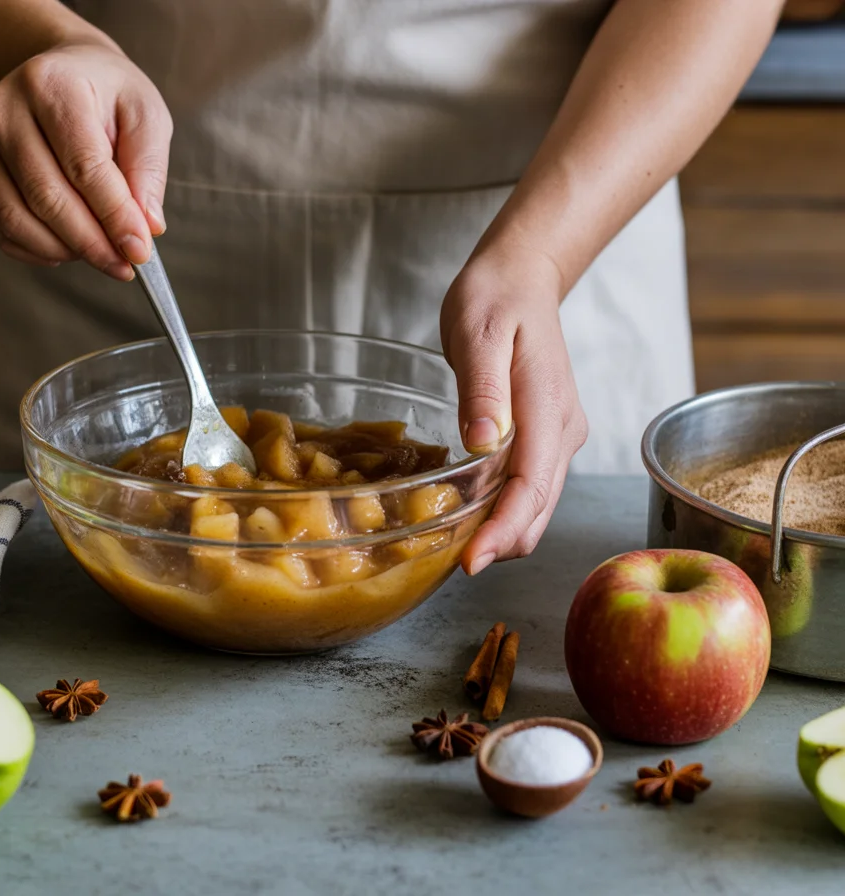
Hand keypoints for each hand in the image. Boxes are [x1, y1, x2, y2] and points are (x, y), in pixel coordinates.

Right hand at [0, 39, 171, 278]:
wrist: (61, 72)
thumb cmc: (107, 95)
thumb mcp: (144, 114)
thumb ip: (148, 168)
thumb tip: (147, 226)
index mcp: (52, 84)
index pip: (83, 165)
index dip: (114, 215)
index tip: (139, 251)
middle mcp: (5, 109)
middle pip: (47, 196)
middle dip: (91, 242)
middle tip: (125, 266)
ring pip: (18, 217)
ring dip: (65, 249)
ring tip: (102, 254)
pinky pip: (3, 228)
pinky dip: (39, 250)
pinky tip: (70, 248)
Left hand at [440, 245, 587, 573]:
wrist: (522, 276)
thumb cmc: (495, 297)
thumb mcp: (478, 332)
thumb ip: (483, 388)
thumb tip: (484, 443)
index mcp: (550, 410)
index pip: (533, 488)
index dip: (503, 530)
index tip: (471, 562)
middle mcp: (563, 432)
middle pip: (539, 509)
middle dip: (501, 542)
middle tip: (451, 562)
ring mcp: (559, 437)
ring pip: (537, 504)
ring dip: (502, 530)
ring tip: (454, 545)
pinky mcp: (546, 437)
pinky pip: (530, 487)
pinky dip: (504, 509)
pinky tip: (469, 513)